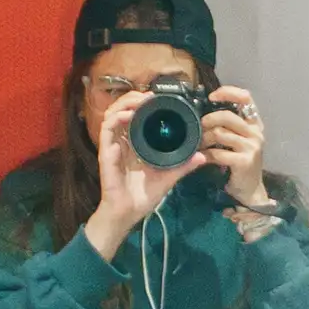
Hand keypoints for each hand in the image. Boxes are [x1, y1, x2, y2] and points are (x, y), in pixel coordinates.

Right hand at [81, 87, 196, 257]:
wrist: (128, 213)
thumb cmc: (143, 196)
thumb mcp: (168, 177)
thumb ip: (183, 166)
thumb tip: (202, 157)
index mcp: (134, 143)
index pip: (134, 115)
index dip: (143, 103)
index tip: (158, 97)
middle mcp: (122, 141)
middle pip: (122, 109)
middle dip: (134, 97)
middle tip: (150, 96)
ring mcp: (113, 145)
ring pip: (112, 113)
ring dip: (125, 103)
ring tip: (140, 100)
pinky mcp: (106, 152)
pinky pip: (107, 129)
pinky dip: (117, 118)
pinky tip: (129, 115)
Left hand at [203, 85, 269, 216]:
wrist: (250, 189)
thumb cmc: (241, 162)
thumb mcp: (239, 140)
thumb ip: (229, 125)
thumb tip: (205, 111)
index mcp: (255, 123)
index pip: (246, 98)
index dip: (228, 92)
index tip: (212, 96)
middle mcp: (256, 133)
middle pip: (227, 116)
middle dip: (208, 120)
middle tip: (200, 127)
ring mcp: (251, 147)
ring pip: (220, 133)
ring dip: (205, 139)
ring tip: (200, 144)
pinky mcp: (244, 161)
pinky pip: (218, 153)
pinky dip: (206, 154)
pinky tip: (203, 157)